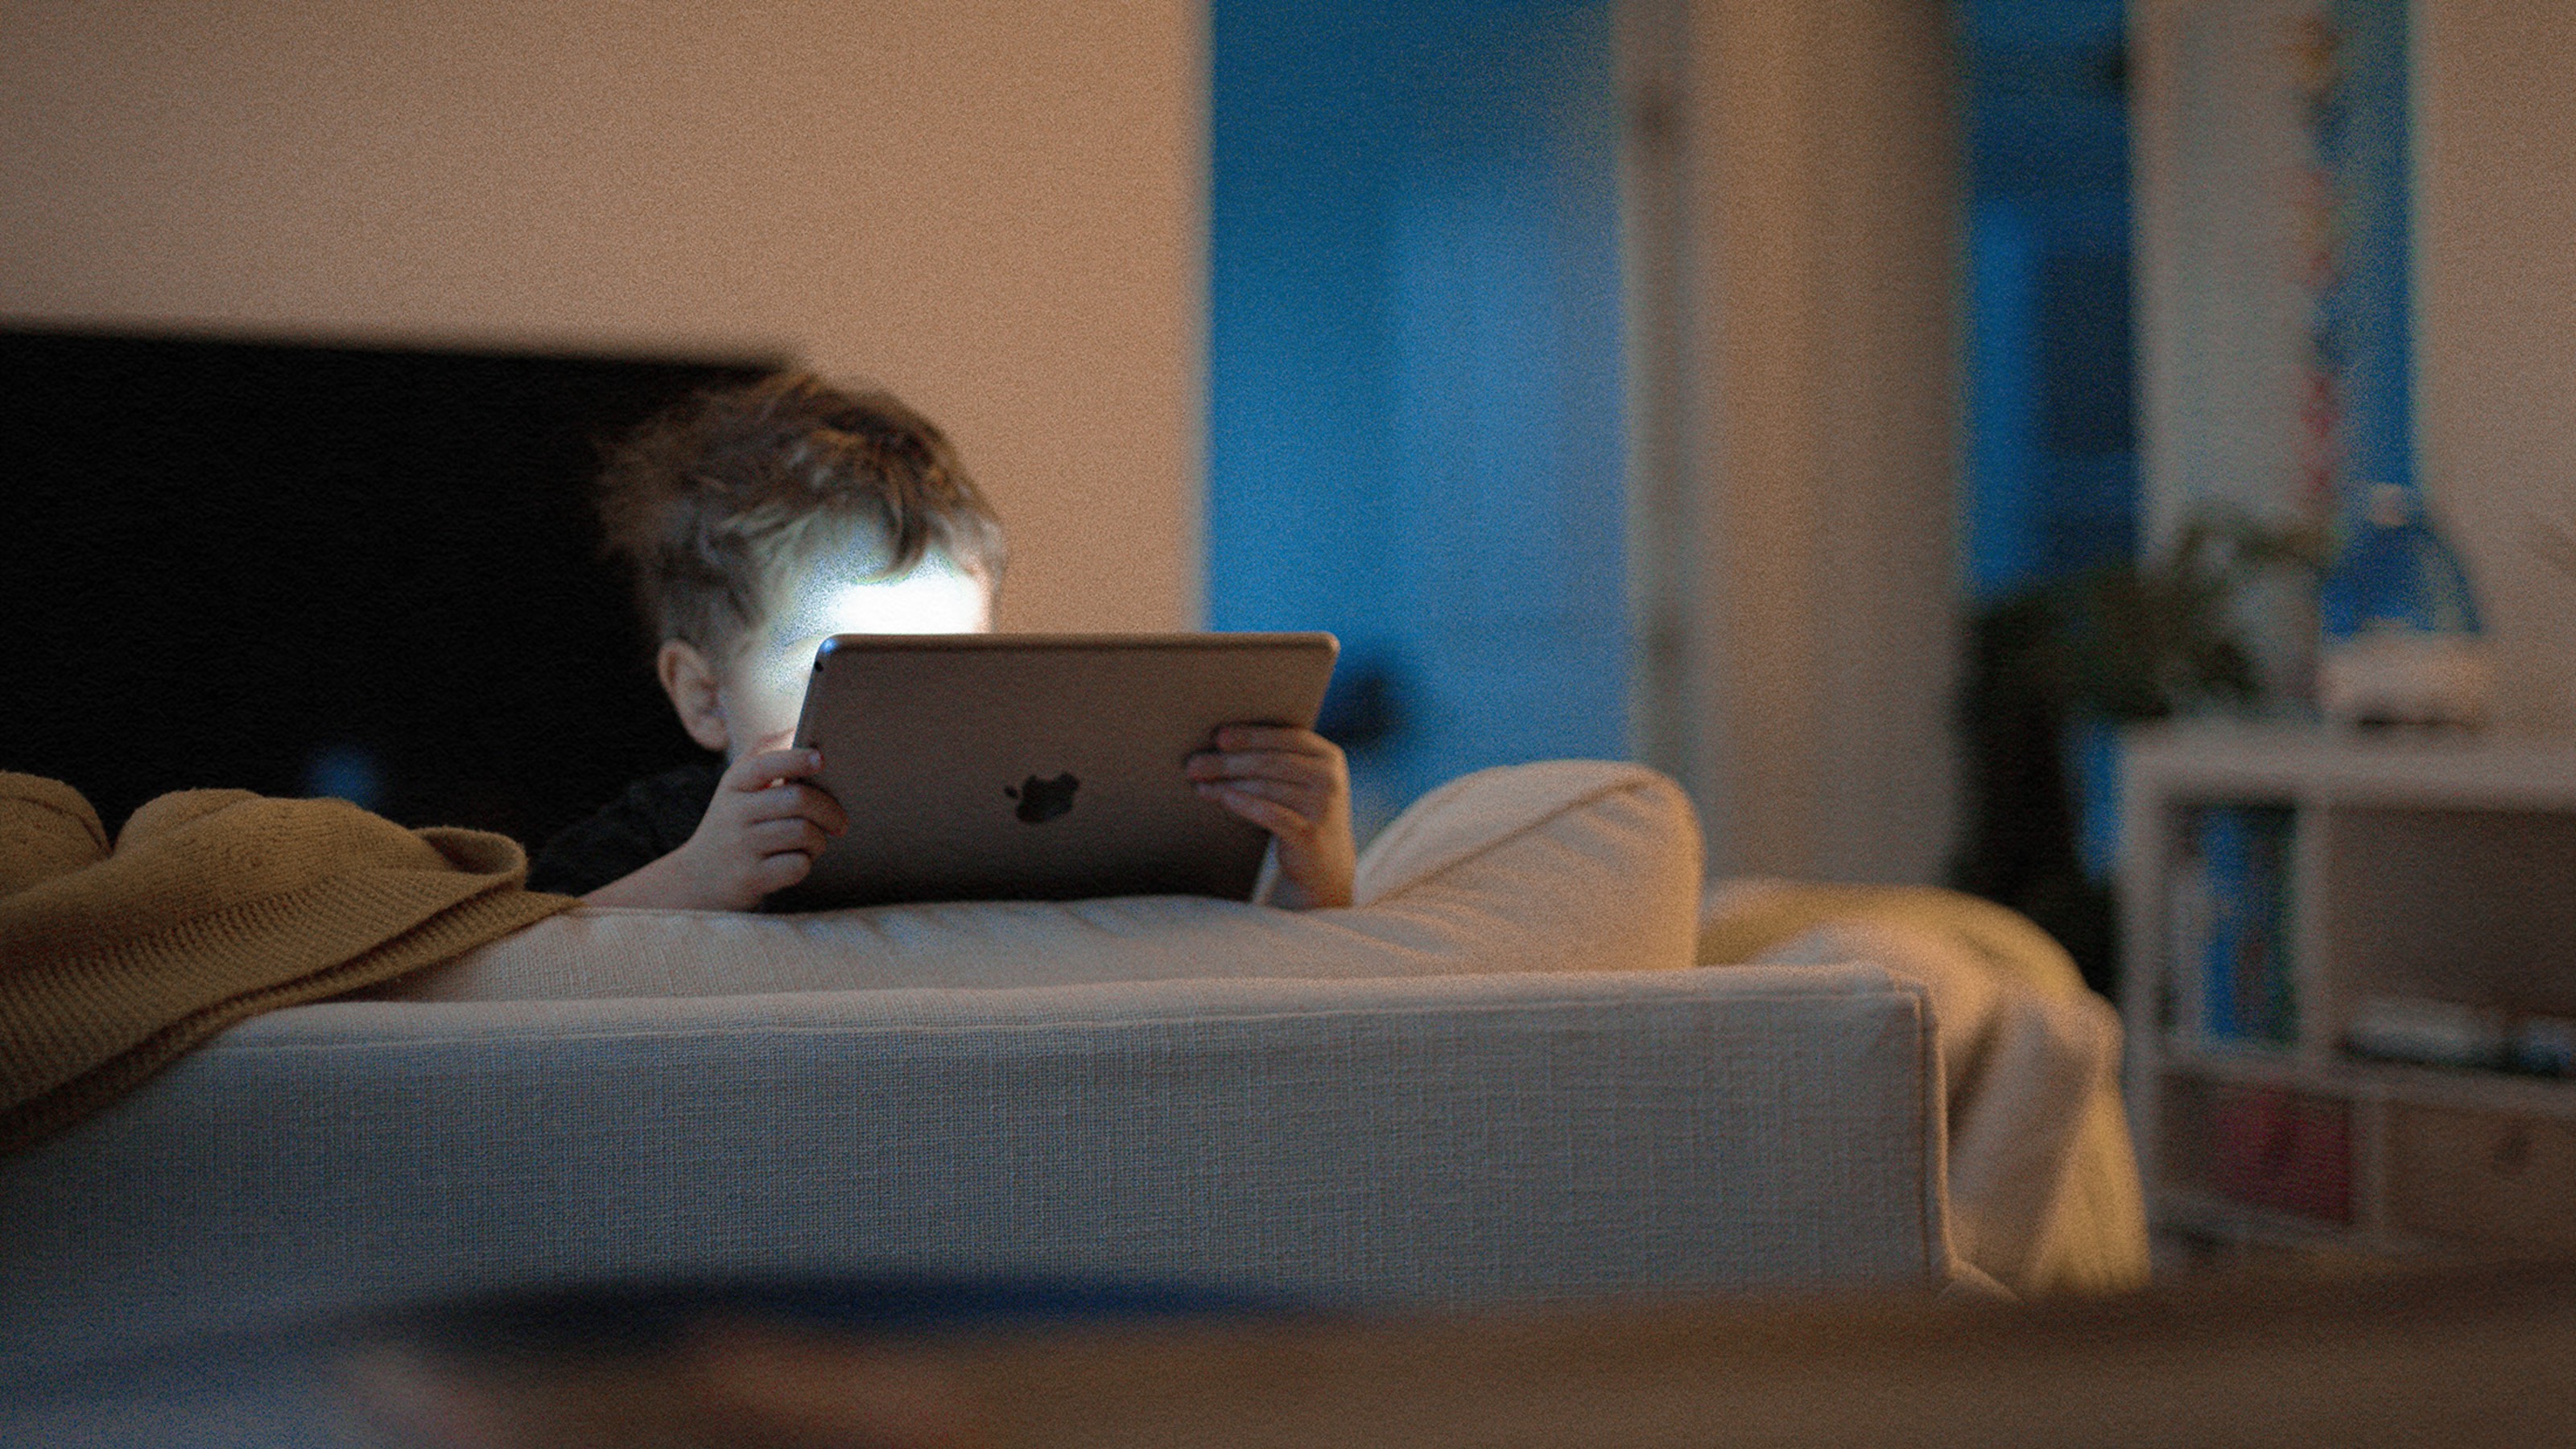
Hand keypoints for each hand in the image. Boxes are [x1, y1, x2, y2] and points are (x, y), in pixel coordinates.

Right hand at [586, 748, 847, 909]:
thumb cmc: (733, 824)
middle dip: (830, 810)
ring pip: (803, 833)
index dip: (796, 759)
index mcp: (734, 784)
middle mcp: (735, 813)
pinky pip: (796, 866)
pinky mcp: (750, 878)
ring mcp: (741, 847)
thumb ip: (764, 752)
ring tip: (817, 841)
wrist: (697, 879)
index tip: (821, 759)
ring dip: (820, 839)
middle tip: (840, 821)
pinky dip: (805, 864)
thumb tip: (798, 724)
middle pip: (798, 800)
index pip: (766, 764)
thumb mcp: (737, 786)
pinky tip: (797, 861)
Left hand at [1186, 725, 1354, 909]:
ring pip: (1266, 787)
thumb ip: (1277, 758)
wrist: (1325, 863)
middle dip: (1229, 762)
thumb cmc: (1300, 812)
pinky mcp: (1309, 834)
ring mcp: (1322, 807)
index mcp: (1328, 756)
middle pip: (1271, 762)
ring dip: (1228, 784)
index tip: (1219, 737)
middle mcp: (1330, 778)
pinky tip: (1222, 799)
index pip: (1287, 737)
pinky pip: (1269, 813)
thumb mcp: (1299, 781)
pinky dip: (1242, 804)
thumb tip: (1220, 741)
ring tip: (1200, 784)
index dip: (1251, 735)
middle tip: (1195, 764)